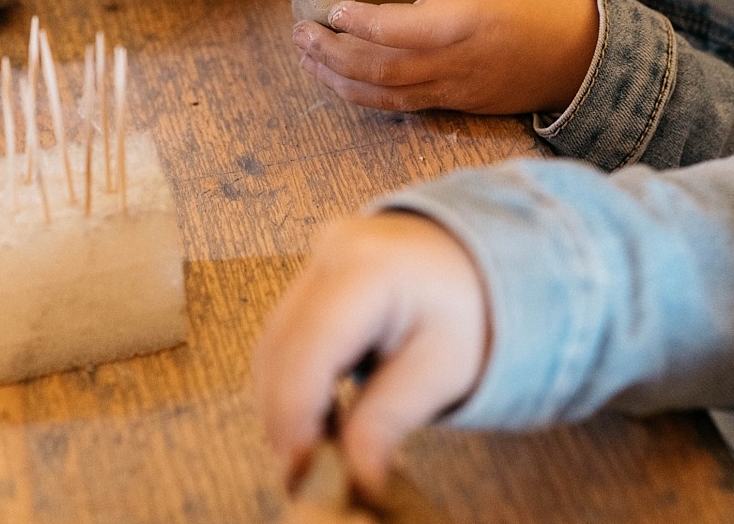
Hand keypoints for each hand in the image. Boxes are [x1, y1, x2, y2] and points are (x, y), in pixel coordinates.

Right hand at [253, 212, 490, 499]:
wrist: (462, 261)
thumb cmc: (461, 310)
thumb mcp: (440, 369)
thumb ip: (389, 420)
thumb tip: (355, 477)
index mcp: (368, 270)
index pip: (309, 351)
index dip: (297, 417)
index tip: (307, 470)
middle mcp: (329, 256)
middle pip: (279, 351)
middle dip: (285, 419)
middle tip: (307, 474)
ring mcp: (311, 264)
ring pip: (270, 348)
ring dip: (282, 405)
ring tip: (315, 450)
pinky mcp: (303, 281)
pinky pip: (279, 339)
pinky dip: (288, 384)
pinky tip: (315, 417)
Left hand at [292, 0, 599, 113]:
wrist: (588, 58)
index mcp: (471, 20)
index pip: (407, 30)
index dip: (365, 23)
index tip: (332, 9)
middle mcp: (457, 61)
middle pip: (383, 70)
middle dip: (334, 54)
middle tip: (300, 30)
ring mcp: (454, 87)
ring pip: (385, 94)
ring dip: (338, 78)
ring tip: (305, 54)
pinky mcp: (454, 102)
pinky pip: (400, 104)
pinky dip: (362, 93)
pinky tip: (335, 76)